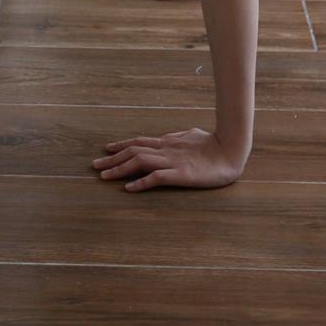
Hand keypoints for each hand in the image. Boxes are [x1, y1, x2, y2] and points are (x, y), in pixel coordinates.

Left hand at [93, 126, 246, 191]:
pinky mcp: (181, 174)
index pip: (139, 142)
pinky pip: (156, 178)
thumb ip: (178, 137)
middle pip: (133, 151)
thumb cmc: (214, 143)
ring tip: (104, 177)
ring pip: (140, 162)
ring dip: (120, 169)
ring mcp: (172, 162)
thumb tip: (168, 137)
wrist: (231, 150)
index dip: (121, 145)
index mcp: (169, 142)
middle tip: (94, 166)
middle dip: (112, 159)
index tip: (106, 149)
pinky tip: (128, 189)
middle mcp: (166, 150)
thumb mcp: (192, 136)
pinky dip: (140, 183)